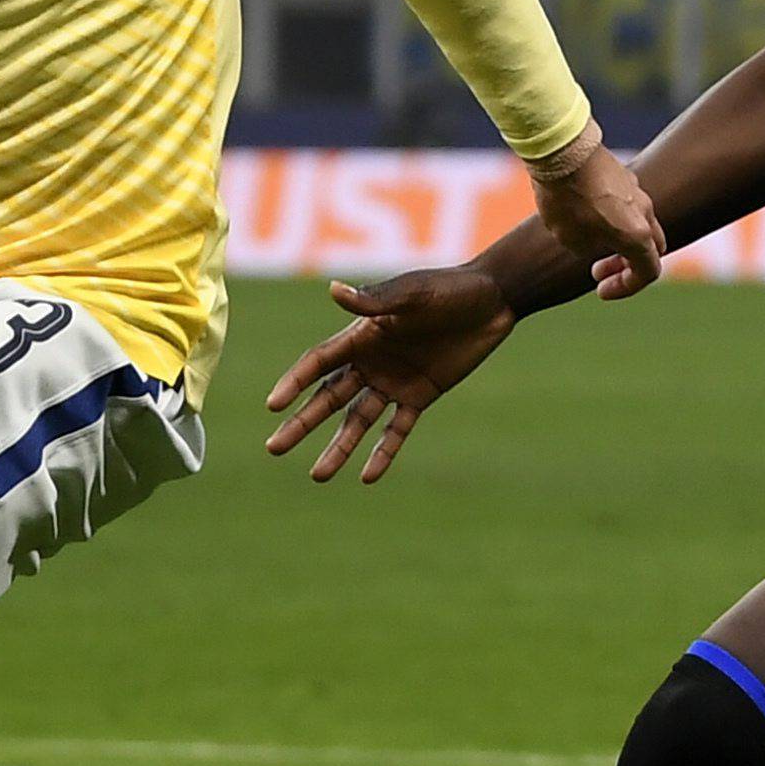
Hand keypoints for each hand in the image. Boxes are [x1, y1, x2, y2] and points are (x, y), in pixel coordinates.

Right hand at [263, 263, 516, 483]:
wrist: (492, 300)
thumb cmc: (449, 289)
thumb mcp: (413, 294)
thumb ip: (376, 300)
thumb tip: (334, 291)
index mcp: (361, 336)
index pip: (318, 364)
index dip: (295, 383)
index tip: (273, 406)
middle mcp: (371, 361)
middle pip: (327, 398)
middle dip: (301, 423)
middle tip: (274, 448)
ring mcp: (394, 381)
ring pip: (357, 421)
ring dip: (338, 447)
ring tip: (318, 475)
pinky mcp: (420, 396)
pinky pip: (397, 430)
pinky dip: (383, 452)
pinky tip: (367, 476)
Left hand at [525, 127, 664, 298]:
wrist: (561, 150)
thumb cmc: (566, 199)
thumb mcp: (573, 241)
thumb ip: (594, 250)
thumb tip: (600, 244)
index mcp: (638, 236)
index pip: (648, 272)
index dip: (626, 287)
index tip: (600, 289)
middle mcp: (645, 213)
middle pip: (652, 249)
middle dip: (629, 264)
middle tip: (598, 269)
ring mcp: (637, 191)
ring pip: (642, 224)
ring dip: (623, 240)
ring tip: (591, 242)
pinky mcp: (624, 175)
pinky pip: (629, 204)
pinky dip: (617, 218)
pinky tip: (589, 216)